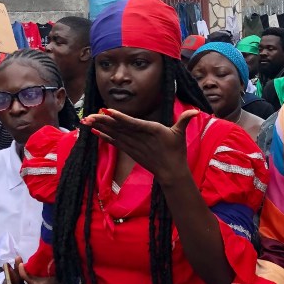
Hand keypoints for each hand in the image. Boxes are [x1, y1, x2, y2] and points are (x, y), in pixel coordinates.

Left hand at [81, 108, 198, 183]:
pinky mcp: (130, 151)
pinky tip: (94, 131)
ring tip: (87, 120)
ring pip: (115, 134)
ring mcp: (134, 145)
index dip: (120, 117)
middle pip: (119, 128)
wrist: (170, 172)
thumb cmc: (176, 151)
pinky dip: (104, 136)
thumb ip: (185, 120)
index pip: (134, 123)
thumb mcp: (181, 134)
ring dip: (100, 127)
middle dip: (103, 121)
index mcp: (152, 131)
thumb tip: (196, 111)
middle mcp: (140, 138)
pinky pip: (115, 142)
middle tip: (88, 115)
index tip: (108, 112)